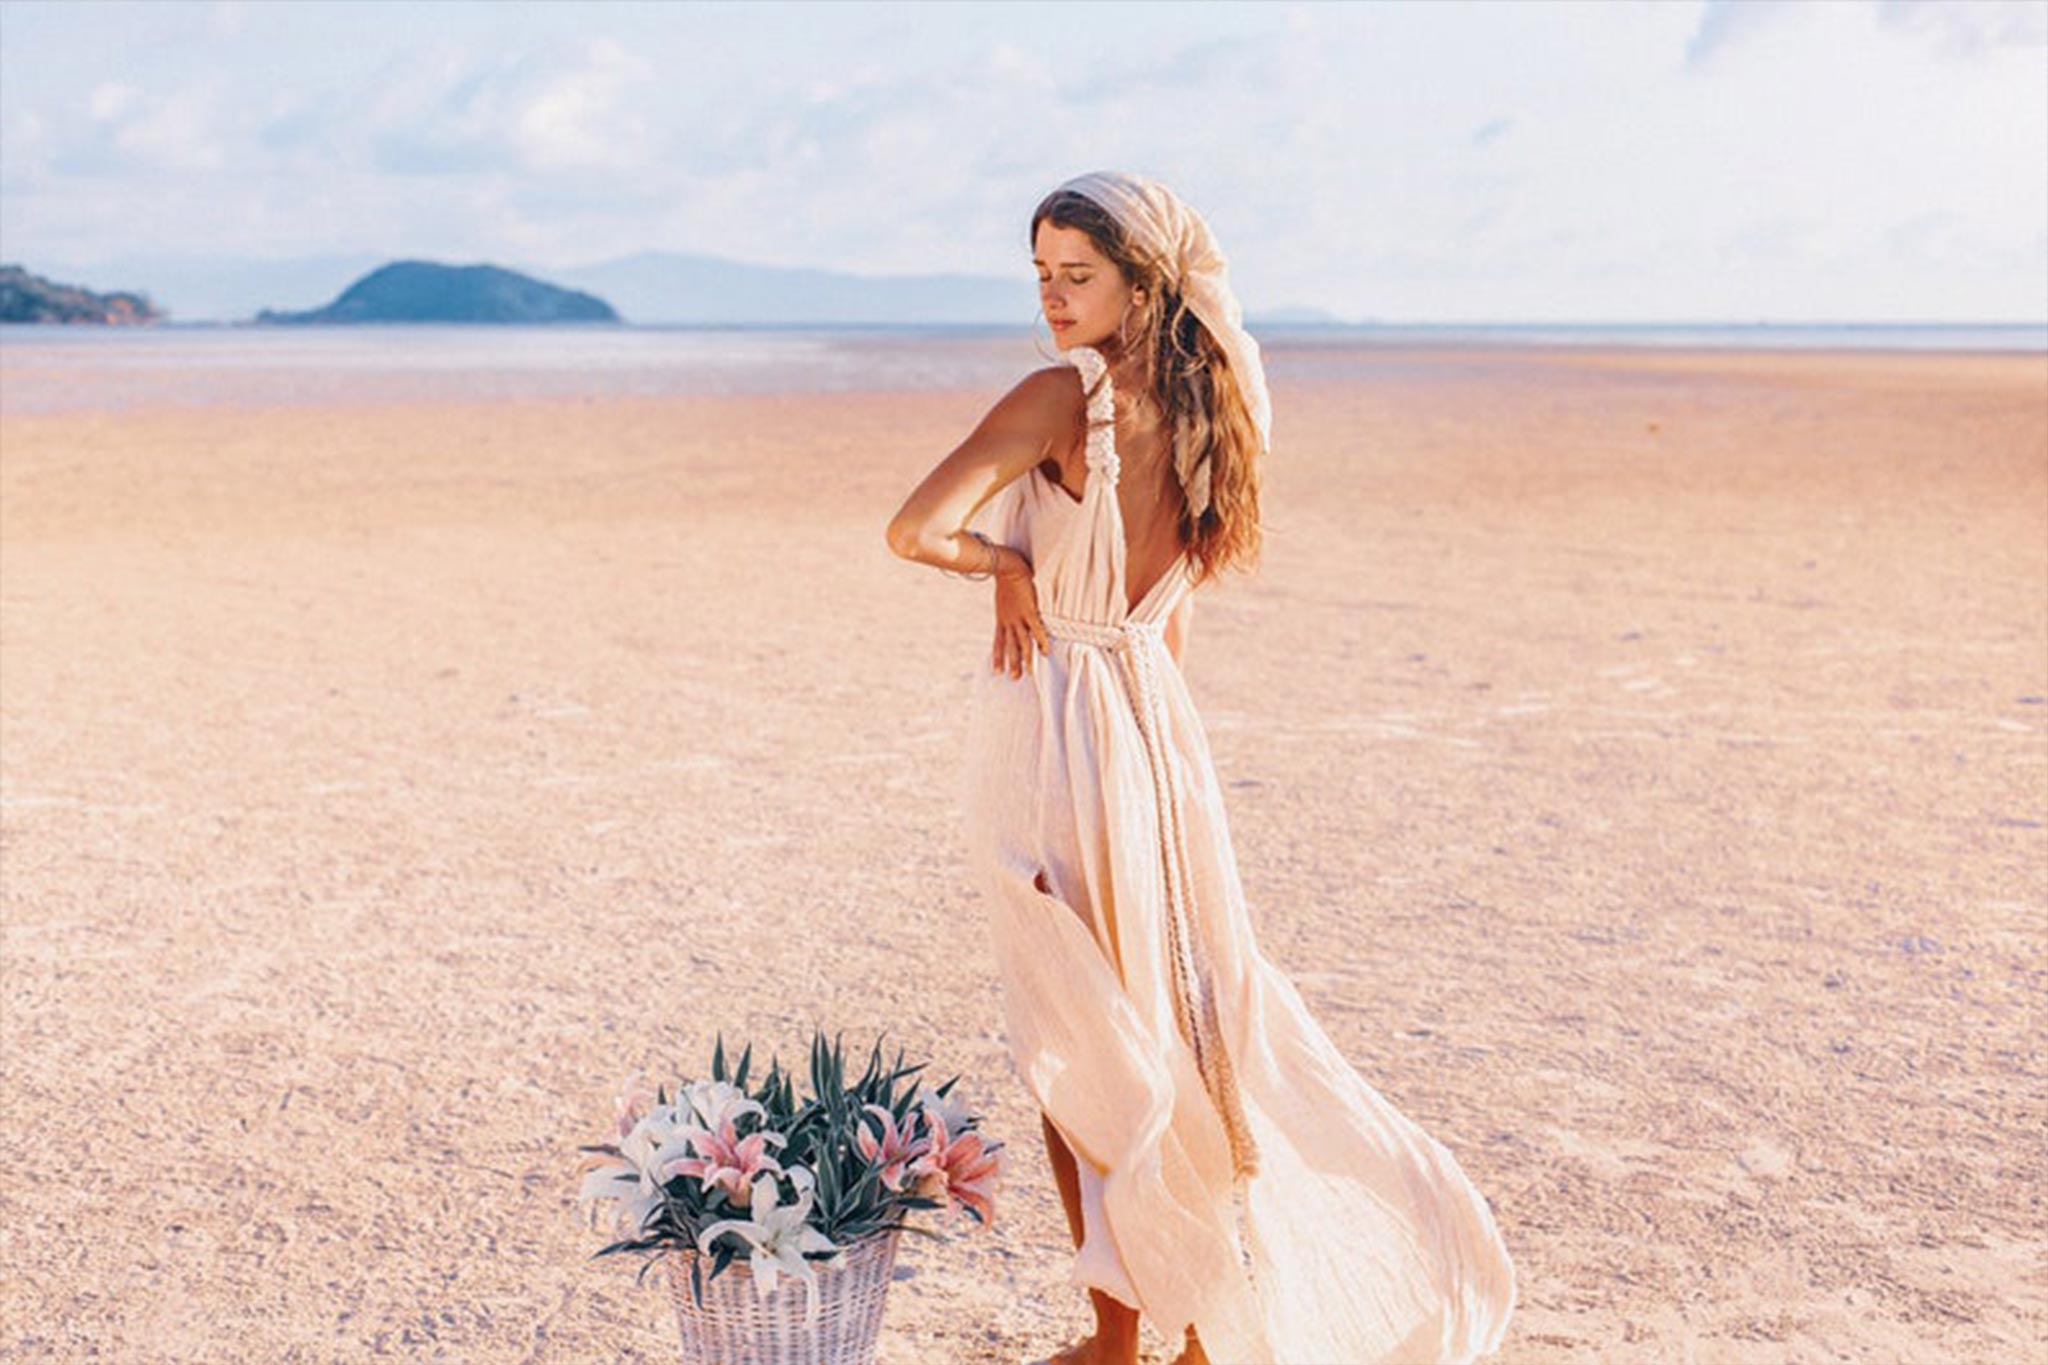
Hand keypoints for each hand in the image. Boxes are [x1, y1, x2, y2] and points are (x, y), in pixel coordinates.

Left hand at [989, 548, 1049, 678]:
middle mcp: (1008, 622)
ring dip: (1024, 659)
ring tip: (1027, 673)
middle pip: (1010, 647)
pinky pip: (1036, 630)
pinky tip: (1045, 652)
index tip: (997, 670)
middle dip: (1011, 663)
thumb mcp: (1003, 596)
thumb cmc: (1005, 577)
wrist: (1007, 567)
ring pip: (1022, 643)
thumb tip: (1011, 605)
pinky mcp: (1029, 612)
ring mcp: (1018, 618)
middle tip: (1013, 679)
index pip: (998, 642)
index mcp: (1001, 619)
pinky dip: (1041, 641)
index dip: (998, 656)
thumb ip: (1007, 604)